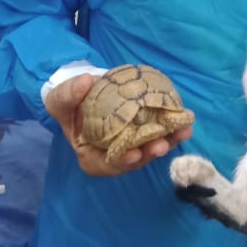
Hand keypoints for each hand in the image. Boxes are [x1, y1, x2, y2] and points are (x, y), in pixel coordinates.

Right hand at [45, 73, 192, 176]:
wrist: (85, 92)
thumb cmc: (70, 102)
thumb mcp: (60, 98)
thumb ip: (69, 93)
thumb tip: (86, 81)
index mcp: (90, 154)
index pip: (105, 164)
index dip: (120, 161)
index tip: (133, 153)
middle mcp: (113, 154)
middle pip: (133, 160)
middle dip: (149, 154)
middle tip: (162, 144)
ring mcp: (130, 145)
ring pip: (149, 149)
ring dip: (168, 142)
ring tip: (182, 132)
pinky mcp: (144, 133)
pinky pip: (158, 135)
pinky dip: (172, 130)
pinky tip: (185, 121)